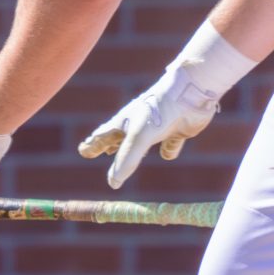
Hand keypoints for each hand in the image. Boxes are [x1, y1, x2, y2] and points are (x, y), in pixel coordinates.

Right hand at [80, 71, 222, 188]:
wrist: (190, 91)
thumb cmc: (160, 110)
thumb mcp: (139, 136)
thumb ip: (126, 159)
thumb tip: (113, 183)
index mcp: (124, 123)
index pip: (102, 137)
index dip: (92, 145)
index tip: (82, 150)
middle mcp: (138, 125)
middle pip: (117, 140)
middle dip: (105, 146)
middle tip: (93, 151)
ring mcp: (157, 127)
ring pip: (140, 143)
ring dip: (132, 150)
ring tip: (124, 155)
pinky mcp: (176, 130)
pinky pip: (170, 144)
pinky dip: (169, 149)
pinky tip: (169, 154)